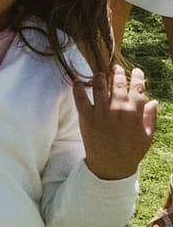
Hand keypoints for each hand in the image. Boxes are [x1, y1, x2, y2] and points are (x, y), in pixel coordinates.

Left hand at [75, 62, 157, 180]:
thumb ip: (149, 117)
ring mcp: (101, 112)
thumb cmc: (131, 151)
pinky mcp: (86, 117)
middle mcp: (118, 110)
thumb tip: (154, 101)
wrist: (111, 166)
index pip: (137, 89)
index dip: (137, 78)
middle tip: (115, 67)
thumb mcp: (146, 136)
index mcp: (134, 114)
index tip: (137, 71)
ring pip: (99, 87)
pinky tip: (78, 81)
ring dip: (99, 77)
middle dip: (117, 73)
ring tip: (100, 73)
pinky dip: (78, 87)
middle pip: (117, 84)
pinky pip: (80, 98)